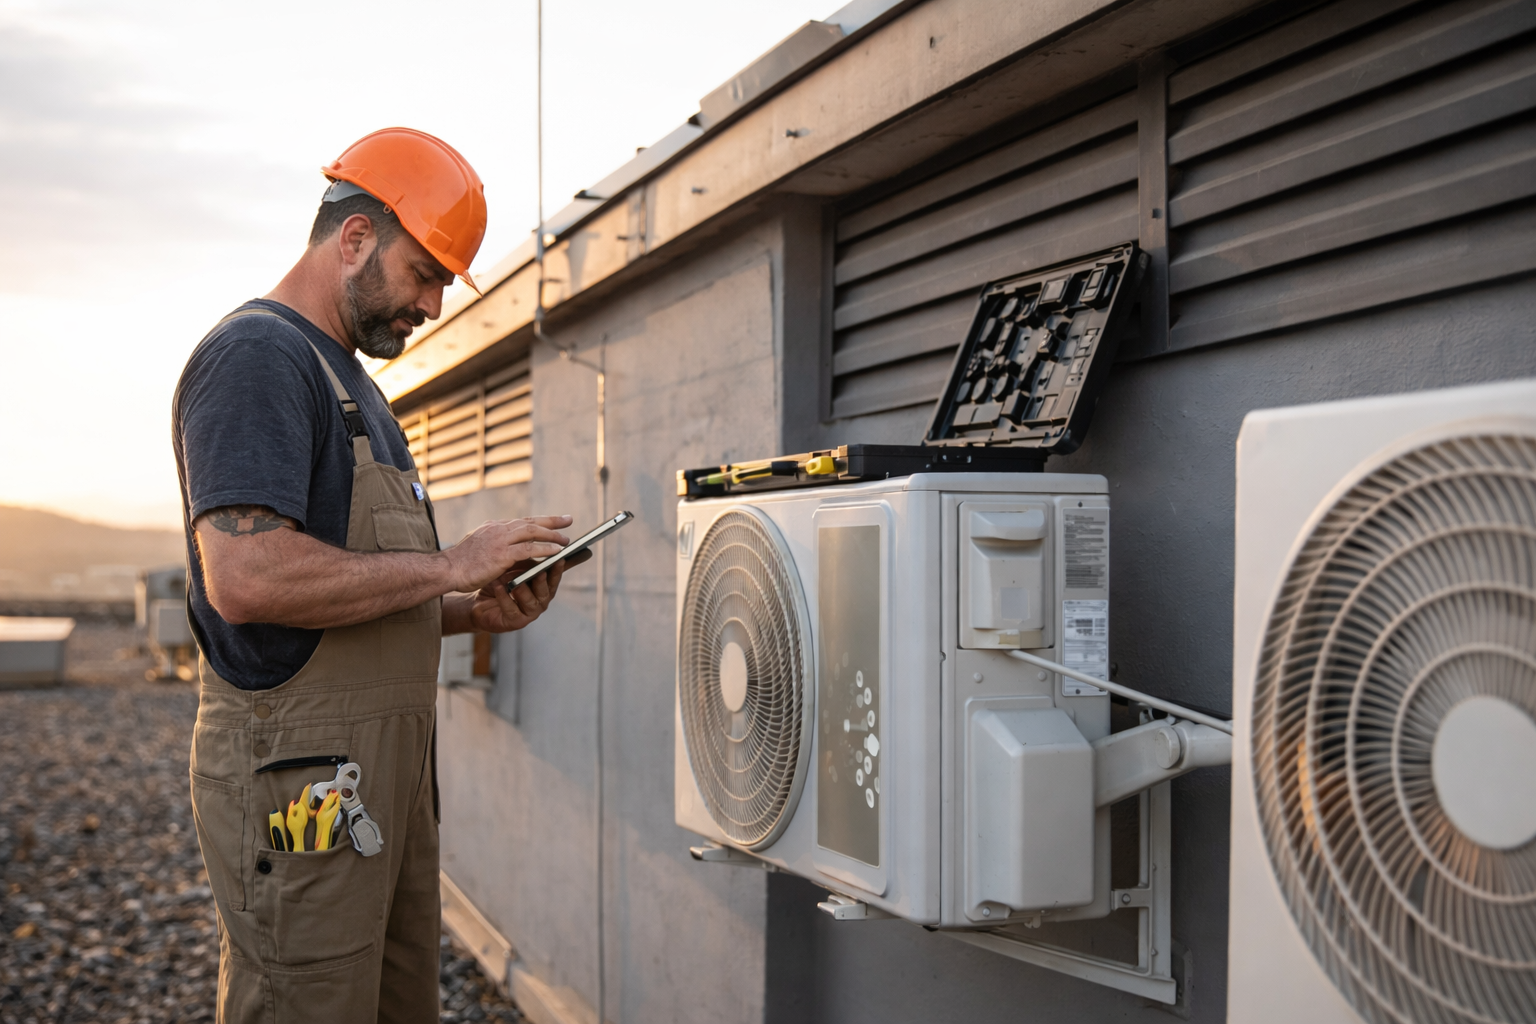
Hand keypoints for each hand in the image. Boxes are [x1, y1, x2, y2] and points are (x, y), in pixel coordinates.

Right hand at [443, 516, 570, 592]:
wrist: (446, 570)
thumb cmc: (461, 564)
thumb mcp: (480, 548)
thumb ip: (497, 545)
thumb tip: (515, 550)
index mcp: (492, 527)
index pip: (520, 521)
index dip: (539, 520)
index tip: (554, 520)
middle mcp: (497, 529)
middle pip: (530, 522)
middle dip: (551, 521)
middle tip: (568, 520)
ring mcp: (499, 540)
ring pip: (532, 532)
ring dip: (551, 535)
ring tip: (566, 540)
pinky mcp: (501, 554)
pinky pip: (528, 549)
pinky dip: (544, 549)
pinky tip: (556, 552)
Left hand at [465, 549, 590, 632]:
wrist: (480, 602)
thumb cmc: (501, 583)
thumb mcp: (516, 567)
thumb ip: (528, 558)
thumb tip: (539, 537)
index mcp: (544, 588)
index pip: (554, 578)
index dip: (558, 569)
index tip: (560, 558)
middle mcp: (539, 601)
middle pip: (546, 591)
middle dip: (543, 581)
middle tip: (541, 571)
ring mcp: (527, 613)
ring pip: (530, 602)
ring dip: (522, 589)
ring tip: (515, 580)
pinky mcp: (513, 621)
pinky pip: (511, 609)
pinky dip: (504, 598)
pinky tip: (499, 587)